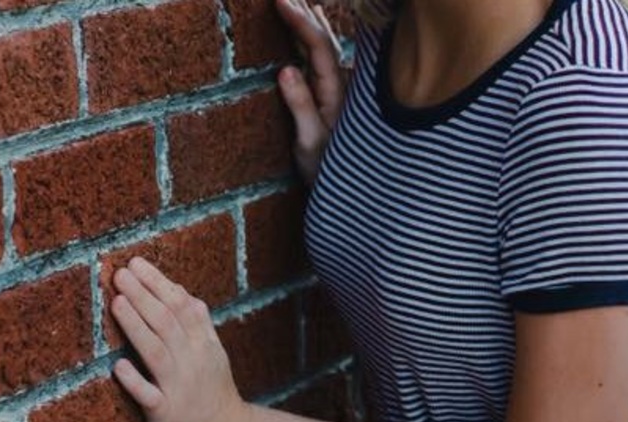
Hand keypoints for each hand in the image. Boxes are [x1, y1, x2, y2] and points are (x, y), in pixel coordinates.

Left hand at [110, 258, 245, 421]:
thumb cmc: (215, 395)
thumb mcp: (215, 356)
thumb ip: (200, 325)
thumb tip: (186, 294)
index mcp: (204, 346)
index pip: (182, 307)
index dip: (158, 284)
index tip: (137, 264)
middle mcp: (192, 363)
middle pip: (167, 323)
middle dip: (143, 296)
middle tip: (121, 274)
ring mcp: (179, 388)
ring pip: (157, 352)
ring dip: (137, 326)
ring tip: (117, 302)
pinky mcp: (167, 414)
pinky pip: (150, 396)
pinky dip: (135, 381)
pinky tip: (119, 366)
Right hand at [274, 0, 349, 185]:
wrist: (348, 196)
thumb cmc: (326, 174)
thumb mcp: (310, 144)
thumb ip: (301, 107)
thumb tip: (285, 69)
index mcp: (336, 94)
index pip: (319, 47)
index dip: (300, 21)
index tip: (280, 0)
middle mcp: (342, 89)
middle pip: (325, 40)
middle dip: (304, 13)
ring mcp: (340, 94)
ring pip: (328, 48)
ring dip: (313, 23)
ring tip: (300, 3)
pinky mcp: (336, 102)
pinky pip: (327, 61)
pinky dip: (317, 40)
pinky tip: (316, 29)